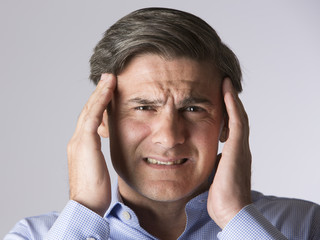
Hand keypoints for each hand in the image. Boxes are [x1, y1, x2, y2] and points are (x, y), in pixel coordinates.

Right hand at [67, 73, 115, 215]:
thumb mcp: (97, 169)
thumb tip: (104, 152)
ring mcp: (79, 141)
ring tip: (109, 79)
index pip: (89, 120)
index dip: (97, 104)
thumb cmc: (94, 192)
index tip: (107, 92)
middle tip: (107, 78)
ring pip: (90, 110)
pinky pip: (93, 116)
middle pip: (88, 111)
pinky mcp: (84, 143)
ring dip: (100, 92)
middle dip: (98, 94)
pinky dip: (100, 101)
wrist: (86, 205)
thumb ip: (98, 156)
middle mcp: (77, 140)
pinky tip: (109, 89)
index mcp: (80, 146)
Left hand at [207, 78, 251, 228]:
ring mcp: (240, 147)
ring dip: (231, 98)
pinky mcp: (238, 148)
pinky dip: (232, 105)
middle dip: (230, 102)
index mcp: (234, 154)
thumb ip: (209, 164)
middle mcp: (240, 147)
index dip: (227, 113)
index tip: (218, 101)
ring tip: (225, 83)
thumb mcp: (212, 175)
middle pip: (237, 118)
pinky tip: (226, 91)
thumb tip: (198, 160)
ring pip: (238, 115)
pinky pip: (236, 120)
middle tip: (223, 86)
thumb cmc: (220, 198)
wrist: (230, 210)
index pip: (231, 127)